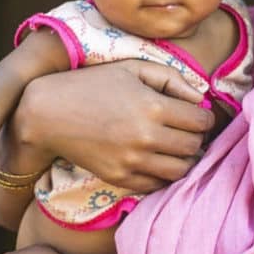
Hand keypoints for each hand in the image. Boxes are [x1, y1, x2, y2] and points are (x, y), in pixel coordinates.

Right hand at [12, 60, 213, 191]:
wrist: (49, 113)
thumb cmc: (93, 84)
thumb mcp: (133, 68)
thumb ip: (172, 79)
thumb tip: (201, 97)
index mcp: (152, 106)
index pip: (201, 121)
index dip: (204, 117)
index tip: (197, 114)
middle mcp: (145, 137)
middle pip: (194, 147)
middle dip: (197, 138)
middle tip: (188, 131)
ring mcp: (132, 161)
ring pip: (180, 170)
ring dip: (184, 159)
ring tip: (176, 147)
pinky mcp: (119, 178)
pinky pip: (157, 185)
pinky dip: (163, 174)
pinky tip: (157, 159)